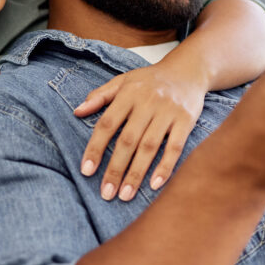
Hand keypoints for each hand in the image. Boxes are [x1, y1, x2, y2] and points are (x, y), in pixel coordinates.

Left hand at [74, 64, 206, 201]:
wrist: (188, 69)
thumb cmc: (151, 80)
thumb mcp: (123, 81)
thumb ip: (100, 96)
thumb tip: (77, 111)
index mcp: (128, 93)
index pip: (107, 124)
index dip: (95, 148)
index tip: (87, 171)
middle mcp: (147, 102)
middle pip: (128, 140)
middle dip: (115, 168)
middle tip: (106, 193)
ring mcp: (168, 111)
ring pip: (149, 147)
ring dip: (136, 173)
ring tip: (125, 195)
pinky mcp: (186, 120)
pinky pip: (175, 147)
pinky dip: (165, 167)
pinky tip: (155, 185)